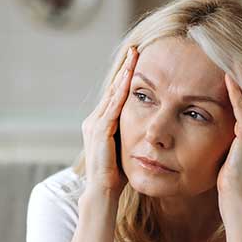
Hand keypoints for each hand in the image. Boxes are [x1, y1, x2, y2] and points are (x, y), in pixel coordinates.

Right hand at [81, 45, 136, 198]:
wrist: (102, 193)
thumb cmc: (116, 176)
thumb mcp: (125, 149)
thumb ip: (131, 135)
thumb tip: (148, 128)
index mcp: (99, 124)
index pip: (114, 95)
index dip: (125, 77)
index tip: (137, 60)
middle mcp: (93, 120)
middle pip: (112, 89)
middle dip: (124, 68)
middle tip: (135, 48)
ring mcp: (94, 125)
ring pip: (112, 93)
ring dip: (124, 74)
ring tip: (134, 56)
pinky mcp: (100, 131)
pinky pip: (113, 107)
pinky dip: (122, 91)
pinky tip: (131, 78)